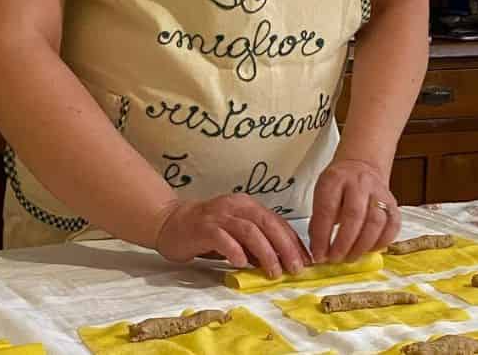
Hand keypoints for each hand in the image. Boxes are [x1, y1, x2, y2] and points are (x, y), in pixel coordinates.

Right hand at [154, 194, 309, 278]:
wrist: (171, 223)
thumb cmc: (207, 232)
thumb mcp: (236, 237)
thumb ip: (256, 246)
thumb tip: (282, 263)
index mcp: (248, 206)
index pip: (277, 221)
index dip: (293, 241)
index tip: (306, 261)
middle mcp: (236, 206)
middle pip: (267, 223)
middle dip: (285, 247)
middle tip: (295, 268)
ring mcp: (219, 215)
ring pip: (249, 230)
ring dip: (265, 252)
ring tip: (273, 271)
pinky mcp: (203, 227)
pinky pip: (223, 237)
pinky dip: (235, 250)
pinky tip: (242, 264)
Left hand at [309, 157, 400, 263]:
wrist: (362, 166)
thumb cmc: (339, 184)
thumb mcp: (321, 193)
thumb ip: (318, 220)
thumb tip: (318, 251)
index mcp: (336, 179)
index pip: (327, 209)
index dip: (322, 236)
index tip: (318, 255)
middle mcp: (359, 183)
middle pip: (354, 215)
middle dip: (343, 244)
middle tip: (335, 259)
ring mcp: (379, 192)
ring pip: (375, 222)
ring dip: (362, 246)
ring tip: (350, 257)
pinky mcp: (393, 203)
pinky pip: (392, 226)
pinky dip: (381, 243)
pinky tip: (369, 250)